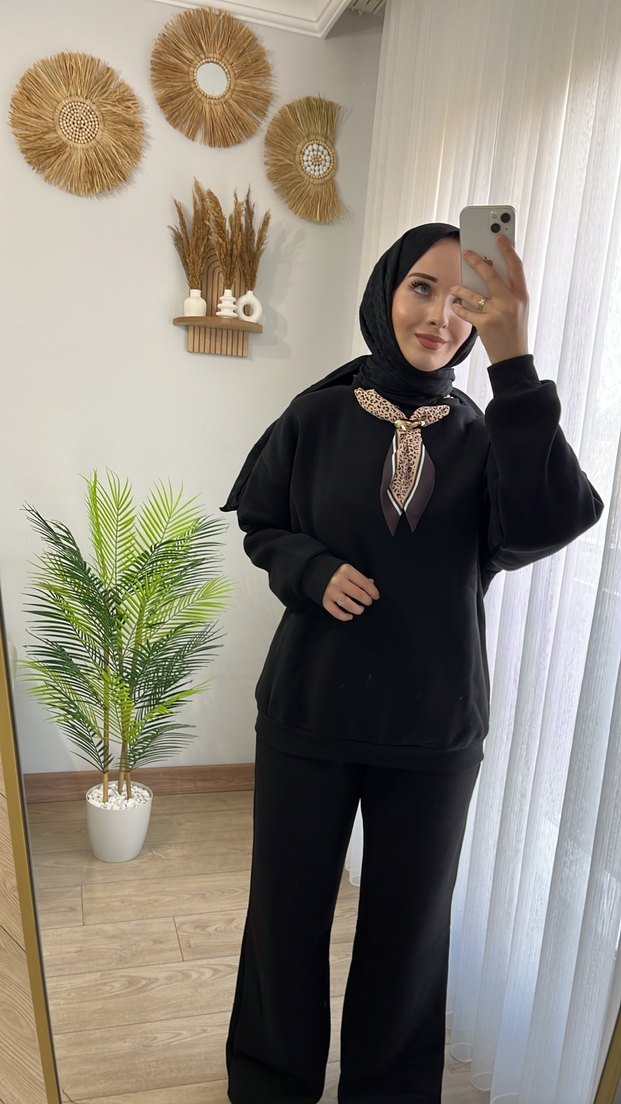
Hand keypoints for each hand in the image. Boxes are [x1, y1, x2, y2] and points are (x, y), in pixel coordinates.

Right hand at [323, 564, 379, 621]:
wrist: (314, 571)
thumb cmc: (336, 572)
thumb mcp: (348, 570)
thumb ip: (359, 577)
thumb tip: (372, 584)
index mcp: (346, 571)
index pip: (365, 583)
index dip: (373, 592)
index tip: (376, 596)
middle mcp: (338, 581)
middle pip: (359, 595)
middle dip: (367, 600)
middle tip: (368, 602)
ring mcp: (331, 592)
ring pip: (349, 605)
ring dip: (358, 609)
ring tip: (361, 609)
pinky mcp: (325, 601)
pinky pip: (336, 612)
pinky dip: (345, 616)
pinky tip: (350, 616)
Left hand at [450, 234, 529, 363]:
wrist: (513, 357)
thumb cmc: (513, 329)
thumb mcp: (517, 308)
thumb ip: (507, 290)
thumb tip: (489, 269)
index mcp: (522, 295)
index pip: (516, 266)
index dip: (507, 249)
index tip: (499, 236)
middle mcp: (511, 301)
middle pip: (492, 274)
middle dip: (478, 262)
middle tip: (466, 252)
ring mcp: (499, 313)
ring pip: (475, 293)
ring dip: (461, 289)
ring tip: (454, 288)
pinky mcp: (486, 325)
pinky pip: (468, 311)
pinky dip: (460, 308)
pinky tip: (456, 305)